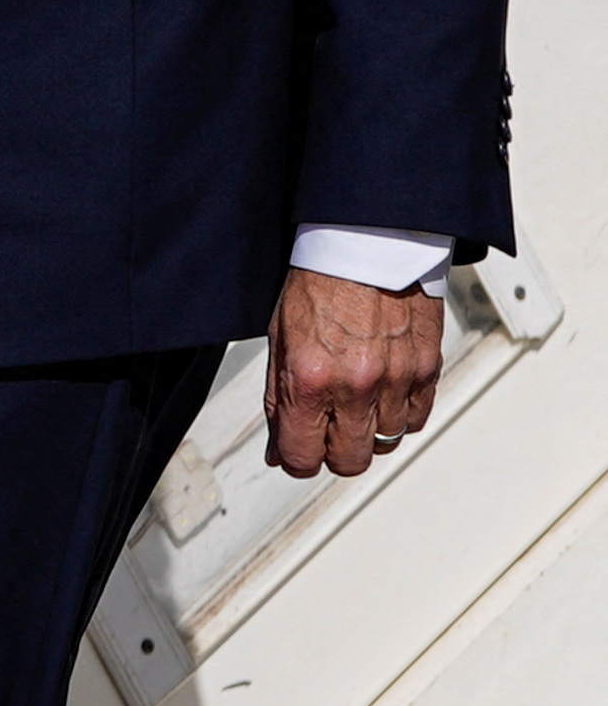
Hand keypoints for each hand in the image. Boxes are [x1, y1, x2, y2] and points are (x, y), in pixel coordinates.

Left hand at [263, 265, 445, 477]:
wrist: (367, 243)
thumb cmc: (319, 282)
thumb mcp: (279, 338)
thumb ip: (279, 398)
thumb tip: (280, 449)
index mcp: (310, 377)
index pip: (303, 455)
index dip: (295, 460)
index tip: (294, 454)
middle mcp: (355, 385)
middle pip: (350, 461)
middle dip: (333, 454)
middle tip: (325, 432)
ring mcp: (396, 380)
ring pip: (386, 442)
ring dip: (368, 431)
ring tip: (354, 401)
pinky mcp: (427, 370)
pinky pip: (416, 418)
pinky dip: (399, 414)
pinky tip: (382, 392)